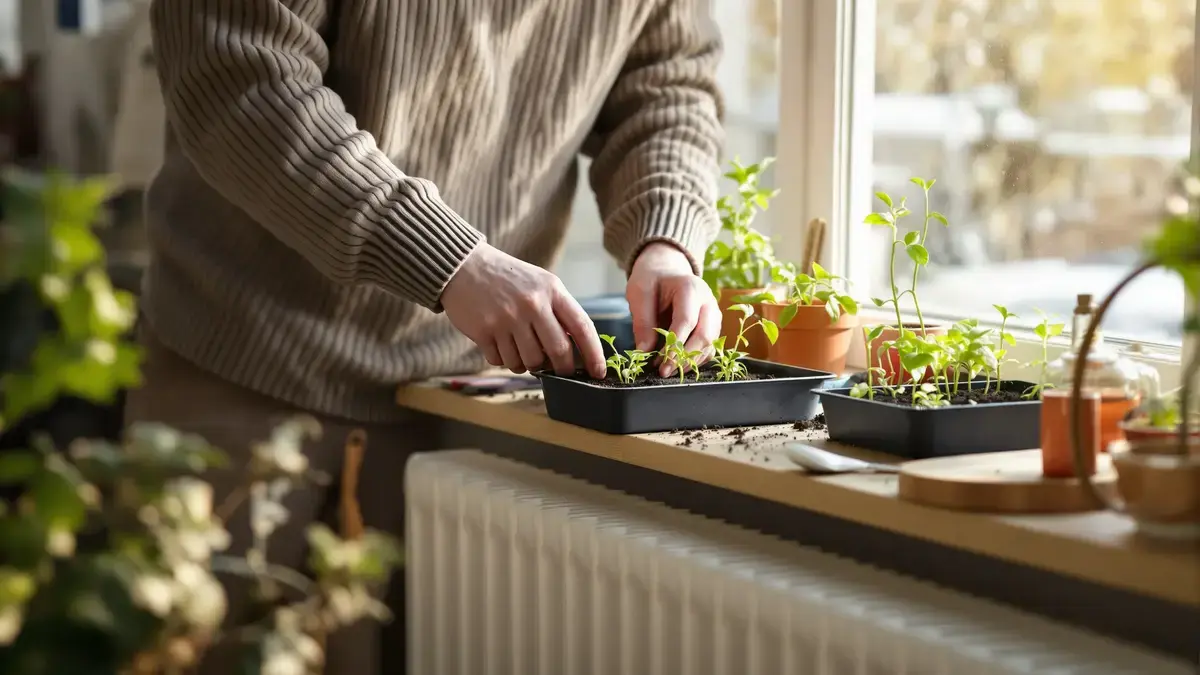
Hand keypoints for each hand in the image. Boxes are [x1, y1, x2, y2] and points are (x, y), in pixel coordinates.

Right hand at [442, 244, 605, 377]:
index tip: (599, 373)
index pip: (582, 327)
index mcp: (551, 290)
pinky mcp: (485, 331)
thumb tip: (576, 350)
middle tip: (561, 373)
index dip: (594, 354)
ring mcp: (507, 319)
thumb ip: (559, 311)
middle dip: (563, 369)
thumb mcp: (540, 283)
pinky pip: (502, 362)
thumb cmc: (508, 278)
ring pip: (529, 362)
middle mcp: (532, 304)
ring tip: (521, 348)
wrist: (464, 266)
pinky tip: (500, 343)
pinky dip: (504, 359)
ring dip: (528, 364)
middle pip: (558, 352)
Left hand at [627, 242, 721, 376]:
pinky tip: (677, 365)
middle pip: (705, 335)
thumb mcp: (640, 293)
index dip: (675, 345)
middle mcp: (708, 302)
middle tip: (664, 372)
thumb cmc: (652, 280)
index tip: (661, 364)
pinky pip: (709, 349)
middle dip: (685, 357)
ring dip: (690, 362)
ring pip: (710, 345)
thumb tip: (644, 352)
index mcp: (691, 288)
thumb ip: (642, 321)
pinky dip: (695, 361)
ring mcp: (713, 315)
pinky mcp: (712, 328)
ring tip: (667, 370)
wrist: (666, 272)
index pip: (687, 320)